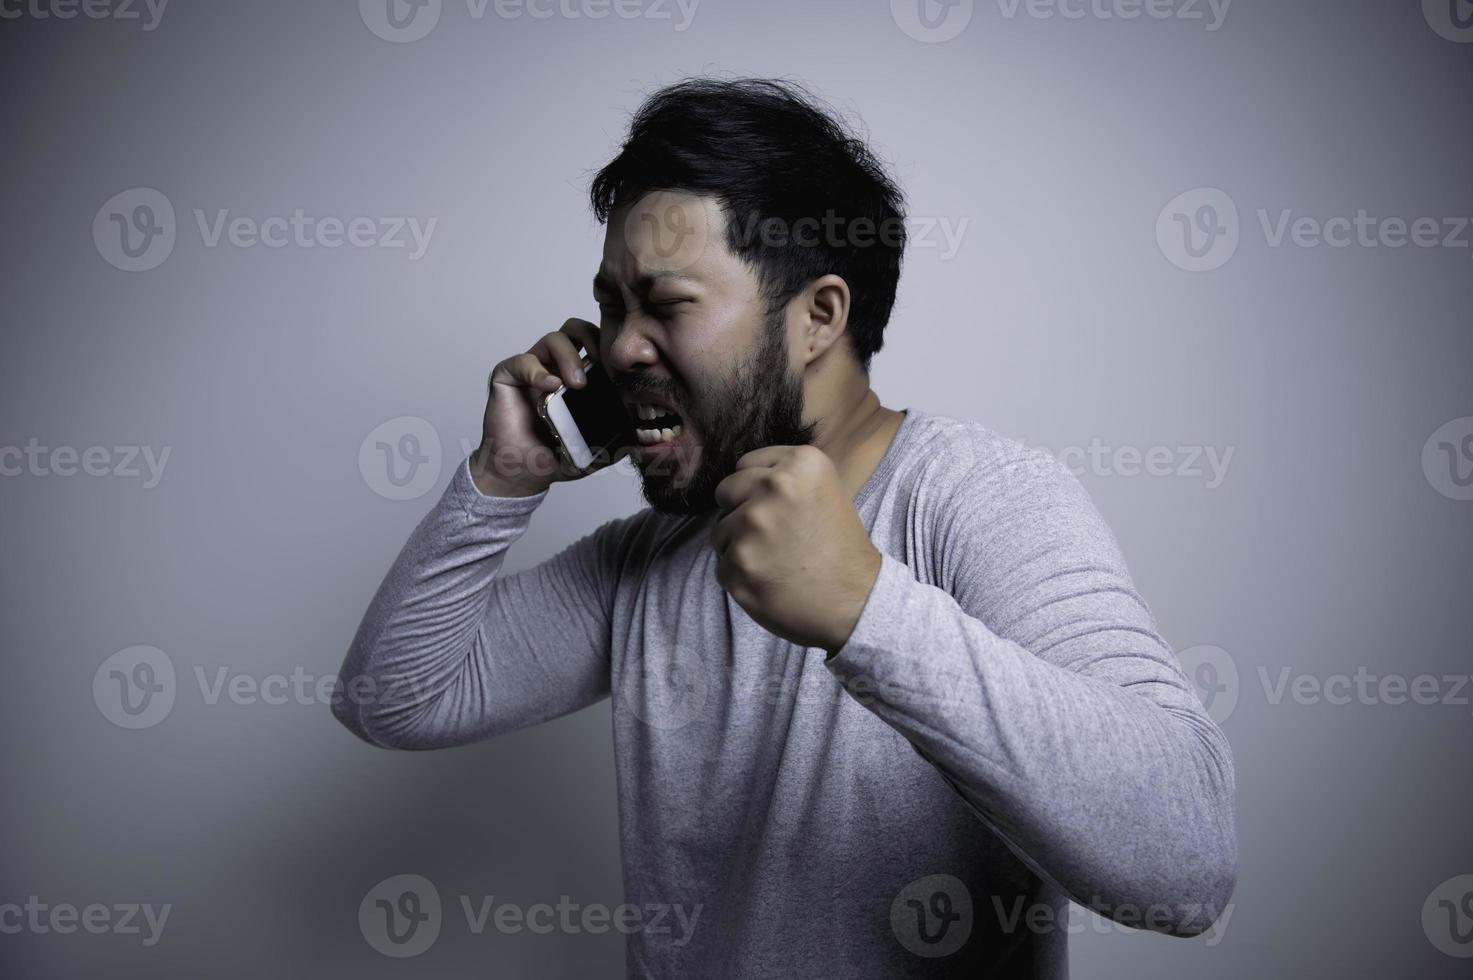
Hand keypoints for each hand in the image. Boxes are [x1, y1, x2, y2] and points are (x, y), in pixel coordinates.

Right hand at [470, 317, 609, 496]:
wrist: (523, 474)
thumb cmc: (555, 457)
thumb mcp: (595, 447)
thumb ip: (617, 437)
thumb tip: (643, 434)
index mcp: (576, 376)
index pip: (594, 344)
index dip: (608, 347)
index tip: (621, 368)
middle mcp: (554, 367)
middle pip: (575, 330)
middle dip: (591, 338)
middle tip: (600, 365)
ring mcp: (531, 370)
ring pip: (552, 339)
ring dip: (569, 356)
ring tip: (578, 383)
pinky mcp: (507, 377)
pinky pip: (522, 361)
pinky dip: (538, 371)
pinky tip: (550, 386)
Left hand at [711, 444, 882, 653]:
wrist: (856, 602)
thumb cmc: (840, 548)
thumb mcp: (825, 489)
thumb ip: (784, 475)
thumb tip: (741, 478)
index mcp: (800, 464)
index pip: (745, 464)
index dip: (758, 489)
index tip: (779, 509)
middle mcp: (774, 487)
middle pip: (726, 491)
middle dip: (740, 511)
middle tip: (772, 535)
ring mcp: (752, 526)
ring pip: (720, 530)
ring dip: (739, 546)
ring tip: (774, 561)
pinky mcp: (737, 563)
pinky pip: (722, 564)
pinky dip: (740, 576)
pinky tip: (769, 581)